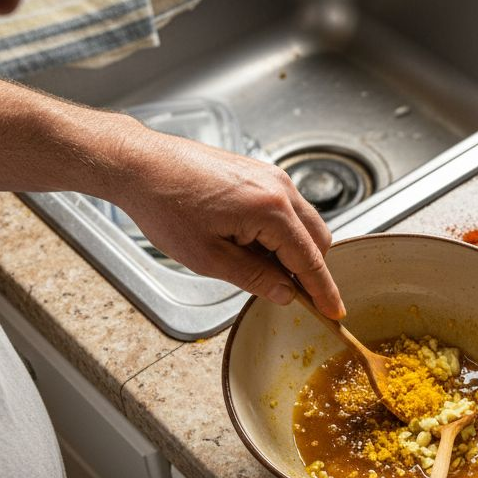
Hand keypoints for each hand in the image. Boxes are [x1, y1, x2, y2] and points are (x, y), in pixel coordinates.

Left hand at [110, 129, 345, 318]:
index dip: (324, 291)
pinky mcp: (259, 173)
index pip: (310, 259)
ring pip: (303, 223)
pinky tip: (250, 245)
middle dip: (310, 270)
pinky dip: (280, 232)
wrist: (141, 165)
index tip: (335, 312)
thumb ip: (255, 278)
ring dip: (292, 250)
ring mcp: (270, 176)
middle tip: (291, 295)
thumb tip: (286, 294)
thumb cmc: (166, 205)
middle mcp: (279, 187)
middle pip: (318, 239)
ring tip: (257, 268)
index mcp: (271, 209)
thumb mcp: (209, 258)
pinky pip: (286, 209)